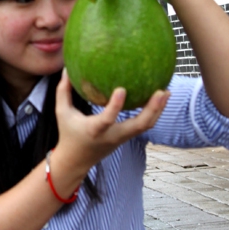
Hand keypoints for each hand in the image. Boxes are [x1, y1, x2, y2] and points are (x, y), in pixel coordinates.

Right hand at [52, 69, 169, 184]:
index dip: (115, 106)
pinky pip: (143, 125)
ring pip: (145, 126)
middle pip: (138, 126)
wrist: (77, 161)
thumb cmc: (68, 132)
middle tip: (161, 91)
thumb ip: (63, 91)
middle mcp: (112, 135)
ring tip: (166, 91)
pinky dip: (152, 112)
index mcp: (95, 130)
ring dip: (158, 110)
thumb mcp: (62, 112)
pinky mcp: (126, 137)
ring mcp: (122, 138)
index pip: (107, 119)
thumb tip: (66, 68)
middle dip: (152, 109)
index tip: (122, 89)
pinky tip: (158, 97)